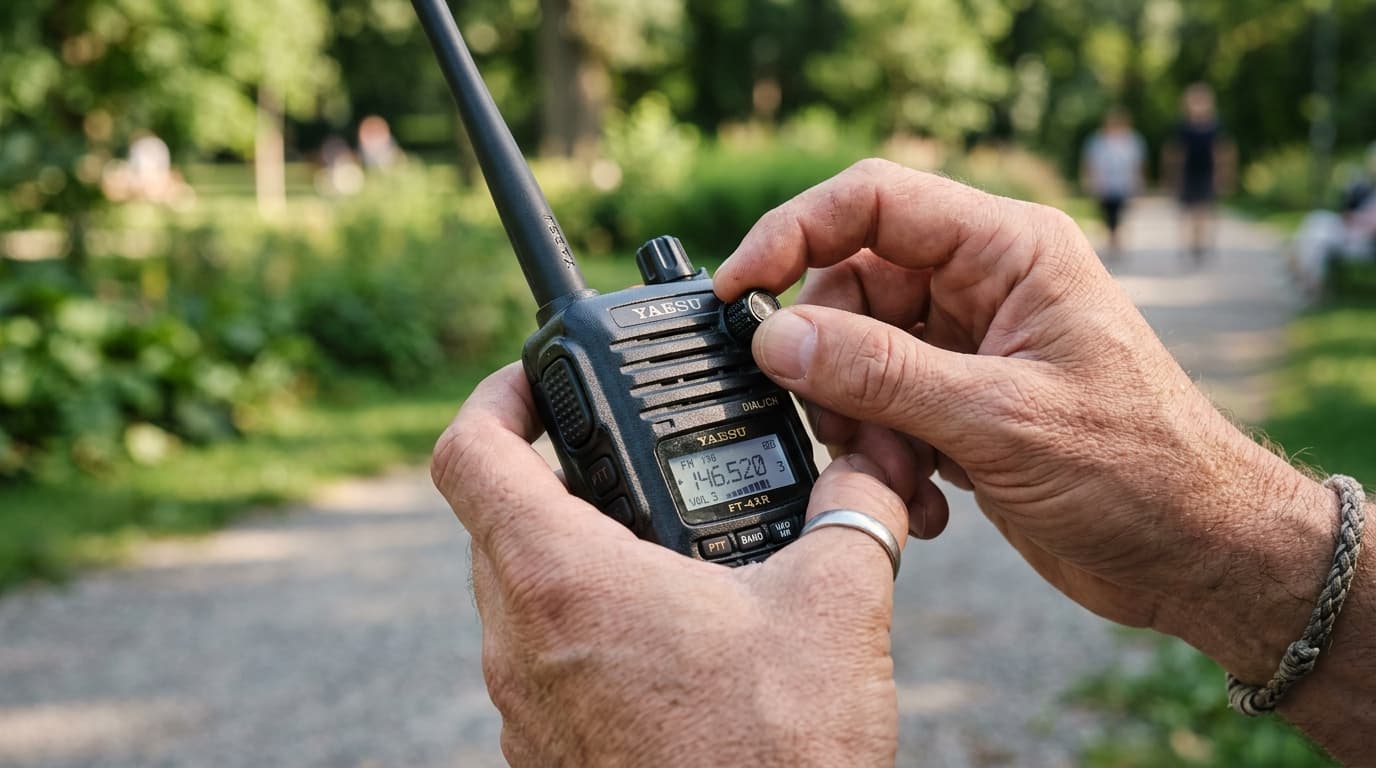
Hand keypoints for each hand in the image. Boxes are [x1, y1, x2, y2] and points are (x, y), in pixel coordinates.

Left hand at [432, 363, 910, 766]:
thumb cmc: (774, 761)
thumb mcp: (835, 612)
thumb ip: (853, 513)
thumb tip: (872, 468)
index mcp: (565, 580)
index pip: (470, 453)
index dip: (494, 395)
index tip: (537, 377)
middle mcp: (519, 641)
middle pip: (495, 519)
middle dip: (554, 472)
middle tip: (622, 452)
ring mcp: (525, 706)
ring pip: (516, 593)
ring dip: (571, 551)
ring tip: (656, 540)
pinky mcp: (547, 752)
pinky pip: (541, 658)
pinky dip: (584, 622)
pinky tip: (668, 632)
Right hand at [714, 159, 1336, 684]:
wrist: (1196, 556)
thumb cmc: (1139, 472)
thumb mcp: (999, 419)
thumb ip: (880, 373)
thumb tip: (777, 337)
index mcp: (1009, 251)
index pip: (872, 202)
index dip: (793, 233)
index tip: (737, 290)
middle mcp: (984, 285)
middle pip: (852, 288)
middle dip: (831, 365)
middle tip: (844, 431)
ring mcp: (969, 345)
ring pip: (857, 356)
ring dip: (859, 425)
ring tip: (901, 479)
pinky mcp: (961, 402)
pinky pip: (882, 408)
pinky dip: (884, 455)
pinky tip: (924, 499)